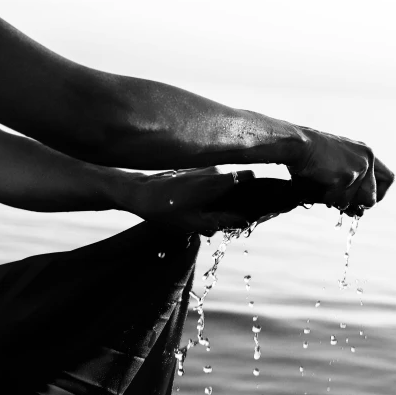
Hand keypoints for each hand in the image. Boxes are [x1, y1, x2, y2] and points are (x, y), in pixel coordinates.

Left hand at [123, 167, 257, 235]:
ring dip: (219, 204)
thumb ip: (223, 221)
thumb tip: (245, 221)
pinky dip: (209, 198)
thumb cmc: (166, 209)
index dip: (257, 190)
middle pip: (237, 185)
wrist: (138, 194)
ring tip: (204, 222)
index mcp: (217, 181)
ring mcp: (203, 170)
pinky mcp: (193, 173)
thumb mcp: (195, 222)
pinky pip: (210, 185)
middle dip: (235, 205)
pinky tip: (194, 213)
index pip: (250, 177)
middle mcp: (213, 170)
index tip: (256, 206)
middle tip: (224, 223)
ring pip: (222, 187)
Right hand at [289, 128, 394, 216]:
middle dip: (356, 205)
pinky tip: (317, 185)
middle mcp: (367, 160)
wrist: (297, 144)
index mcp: (366, 153)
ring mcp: (358, 169)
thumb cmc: (310, 155)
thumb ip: (351, 185)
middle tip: (341, 202)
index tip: (364, 202)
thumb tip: (358, 213)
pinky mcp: (346, 177)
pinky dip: (325, 198)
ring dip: (336, 200)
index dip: (378, 194)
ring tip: (322, 185)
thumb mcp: (337, 165)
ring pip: (352, 203)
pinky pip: (338, 200)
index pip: (387, 179)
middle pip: (371, 197)